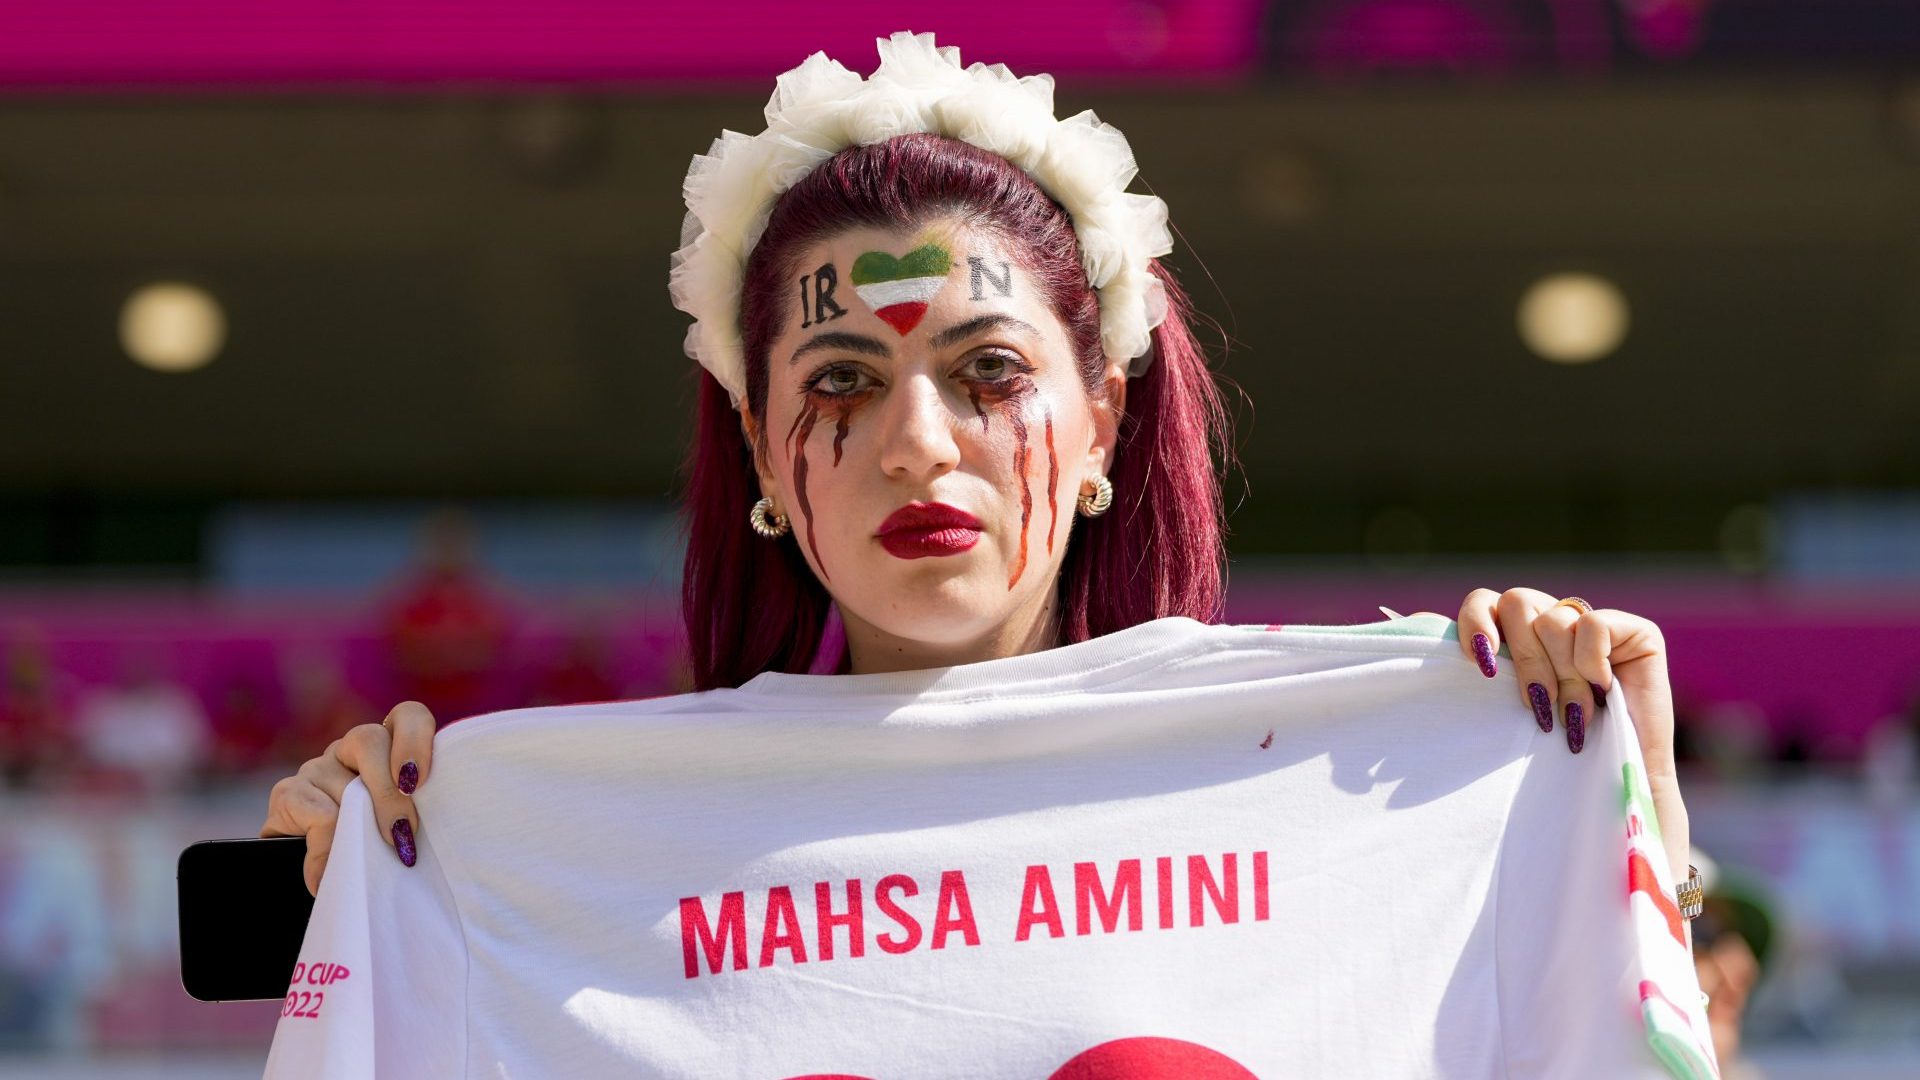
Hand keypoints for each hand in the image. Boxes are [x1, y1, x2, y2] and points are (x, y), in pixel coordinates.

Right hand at [259, 701, 438, 895]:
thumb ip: (418, 818)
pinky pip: (316, 813)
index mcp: (390, 750)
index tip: (417, 782)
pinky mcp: (287, 792)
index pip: (407, 717)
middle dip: (389, 791)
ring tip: (368, 867)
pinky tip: (325, 877)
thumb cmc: (377, 858)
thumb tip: (427, 835)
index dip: (415, 739)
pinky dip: (326, 849)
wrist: (310, 885)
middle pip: (371, 740)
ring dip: (360, 828)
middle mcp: (351, 750)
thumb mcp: (404, 833)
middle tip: (401, 836)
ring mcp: (317, 768)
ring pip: (344, 782)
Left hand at [1431, 587, 1688, 880]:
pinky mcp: (1634, 631)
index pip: (1482, 601)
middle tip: (1537, 708)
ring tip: (1575, 714)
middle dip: (1525, 662)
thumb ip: (1469, 667)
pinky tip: (1604, 688)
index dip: (1476, 624)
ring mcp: (1591, 624)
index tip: (1481, 666)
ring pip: (1554, 618)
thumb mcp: (1498, 711)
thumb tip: (1404, 619)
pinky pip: (1593, 623)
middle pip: (1517, 604)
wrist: (1613, 788)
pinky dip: (1592, 659)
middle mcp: (1549, 622)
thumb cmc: (1549, 758)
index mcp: (1514, 637)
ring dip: (1563, 675)